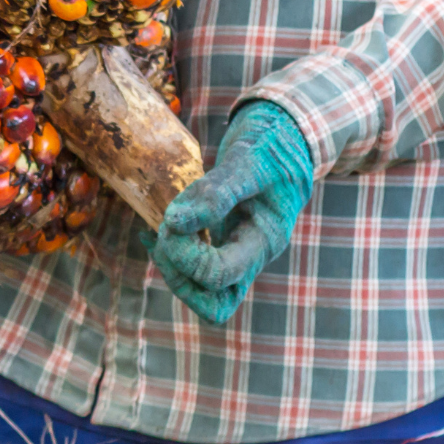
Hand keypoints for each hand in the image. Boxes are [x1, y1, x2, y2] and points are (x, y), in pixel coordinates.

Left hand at [146, 101, 315, 324]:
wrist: (286, 143)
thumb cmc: (272, 149)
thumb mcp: (249, 163)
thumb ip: (216, 193)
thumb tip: (176, 222)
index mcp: (264, 241)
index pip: (218, 276)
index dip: (186, 256)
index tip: (174, 221)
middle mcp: (252, 257)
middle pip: (211, 300)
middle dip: (177, 270)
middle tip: (165, 231)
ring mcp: (238, 256)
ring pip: (203, 294)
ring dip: (172, 269)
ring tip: (159, 232)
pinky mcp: (224, 248)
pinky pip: (196, 274)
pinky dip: (171, 257)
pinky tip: (156, 229)